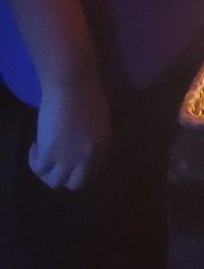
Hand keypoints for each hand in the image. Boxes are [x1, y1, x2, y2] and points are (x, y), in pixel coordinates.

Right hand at [30, 69, 110, 189]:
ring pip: (55, 182)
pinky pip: (38, 168)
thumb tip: (82, 146)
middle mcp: (88, 157)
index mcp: (103, 146)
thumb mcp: (100, 119)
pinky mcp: (49, 153)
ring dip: (47, 172)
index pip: (93, 172)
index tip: (70, 161)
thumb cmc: (87, 93)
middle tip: (56, 164)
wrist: (73, 84)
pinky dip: (34, 160)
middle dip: (65, 177)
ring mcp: (68, 158)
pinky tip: (35, 146)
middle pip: (76, 184)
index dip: (80, 169)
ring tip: (43, 156)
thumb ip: (94, 136)